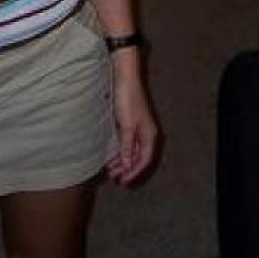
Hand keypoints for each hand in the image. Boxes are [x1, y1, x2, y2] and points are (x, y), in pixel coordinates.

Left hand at [105, 64, 157, 185]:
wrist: (124, 76)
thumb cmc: (128, 99)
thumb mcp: (127, 125)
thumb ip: (127, 145)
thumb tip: (128, 164)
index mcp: (149, 135)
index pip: (144, 160)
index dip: (134, 172)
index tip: (122, 181)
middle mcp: (145, 132)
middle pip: (137, 156)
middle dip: (126, 168)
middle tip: (113, 177)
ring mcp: (137, 126)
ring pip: (130, 149)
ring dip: (121, 160)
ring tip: (109, 168)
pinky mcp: (127, 120)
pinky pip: (125, 141)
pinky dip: (119, 149)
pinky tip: (111, 153)